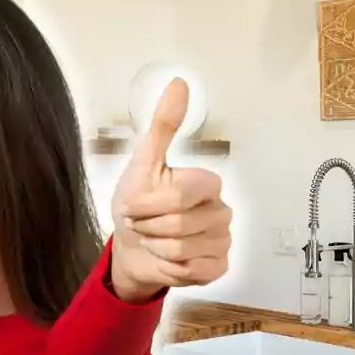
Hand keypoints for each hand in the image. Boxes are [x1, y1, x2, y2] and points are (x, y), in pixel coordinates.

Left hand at [110, 77, 231, 302]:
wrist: (131, 249)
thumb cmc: (136, 205)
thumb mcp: (142, 164)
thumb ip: (163, 126)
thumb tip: (179, 82)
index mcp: (206, 184)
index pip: (182, 195)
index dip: (149, 204)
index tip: (133, 206)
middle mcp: (221, 211)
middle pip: (179, 224)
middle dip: (148, 227)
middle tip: (142, 225)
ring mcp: (223, 241)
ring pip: (183, 250)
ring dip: (156, 248)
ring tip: (153, 241)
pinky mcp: (218, 267)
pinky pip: (193, 271)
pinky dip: (170, 269)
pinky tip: (167, 261)